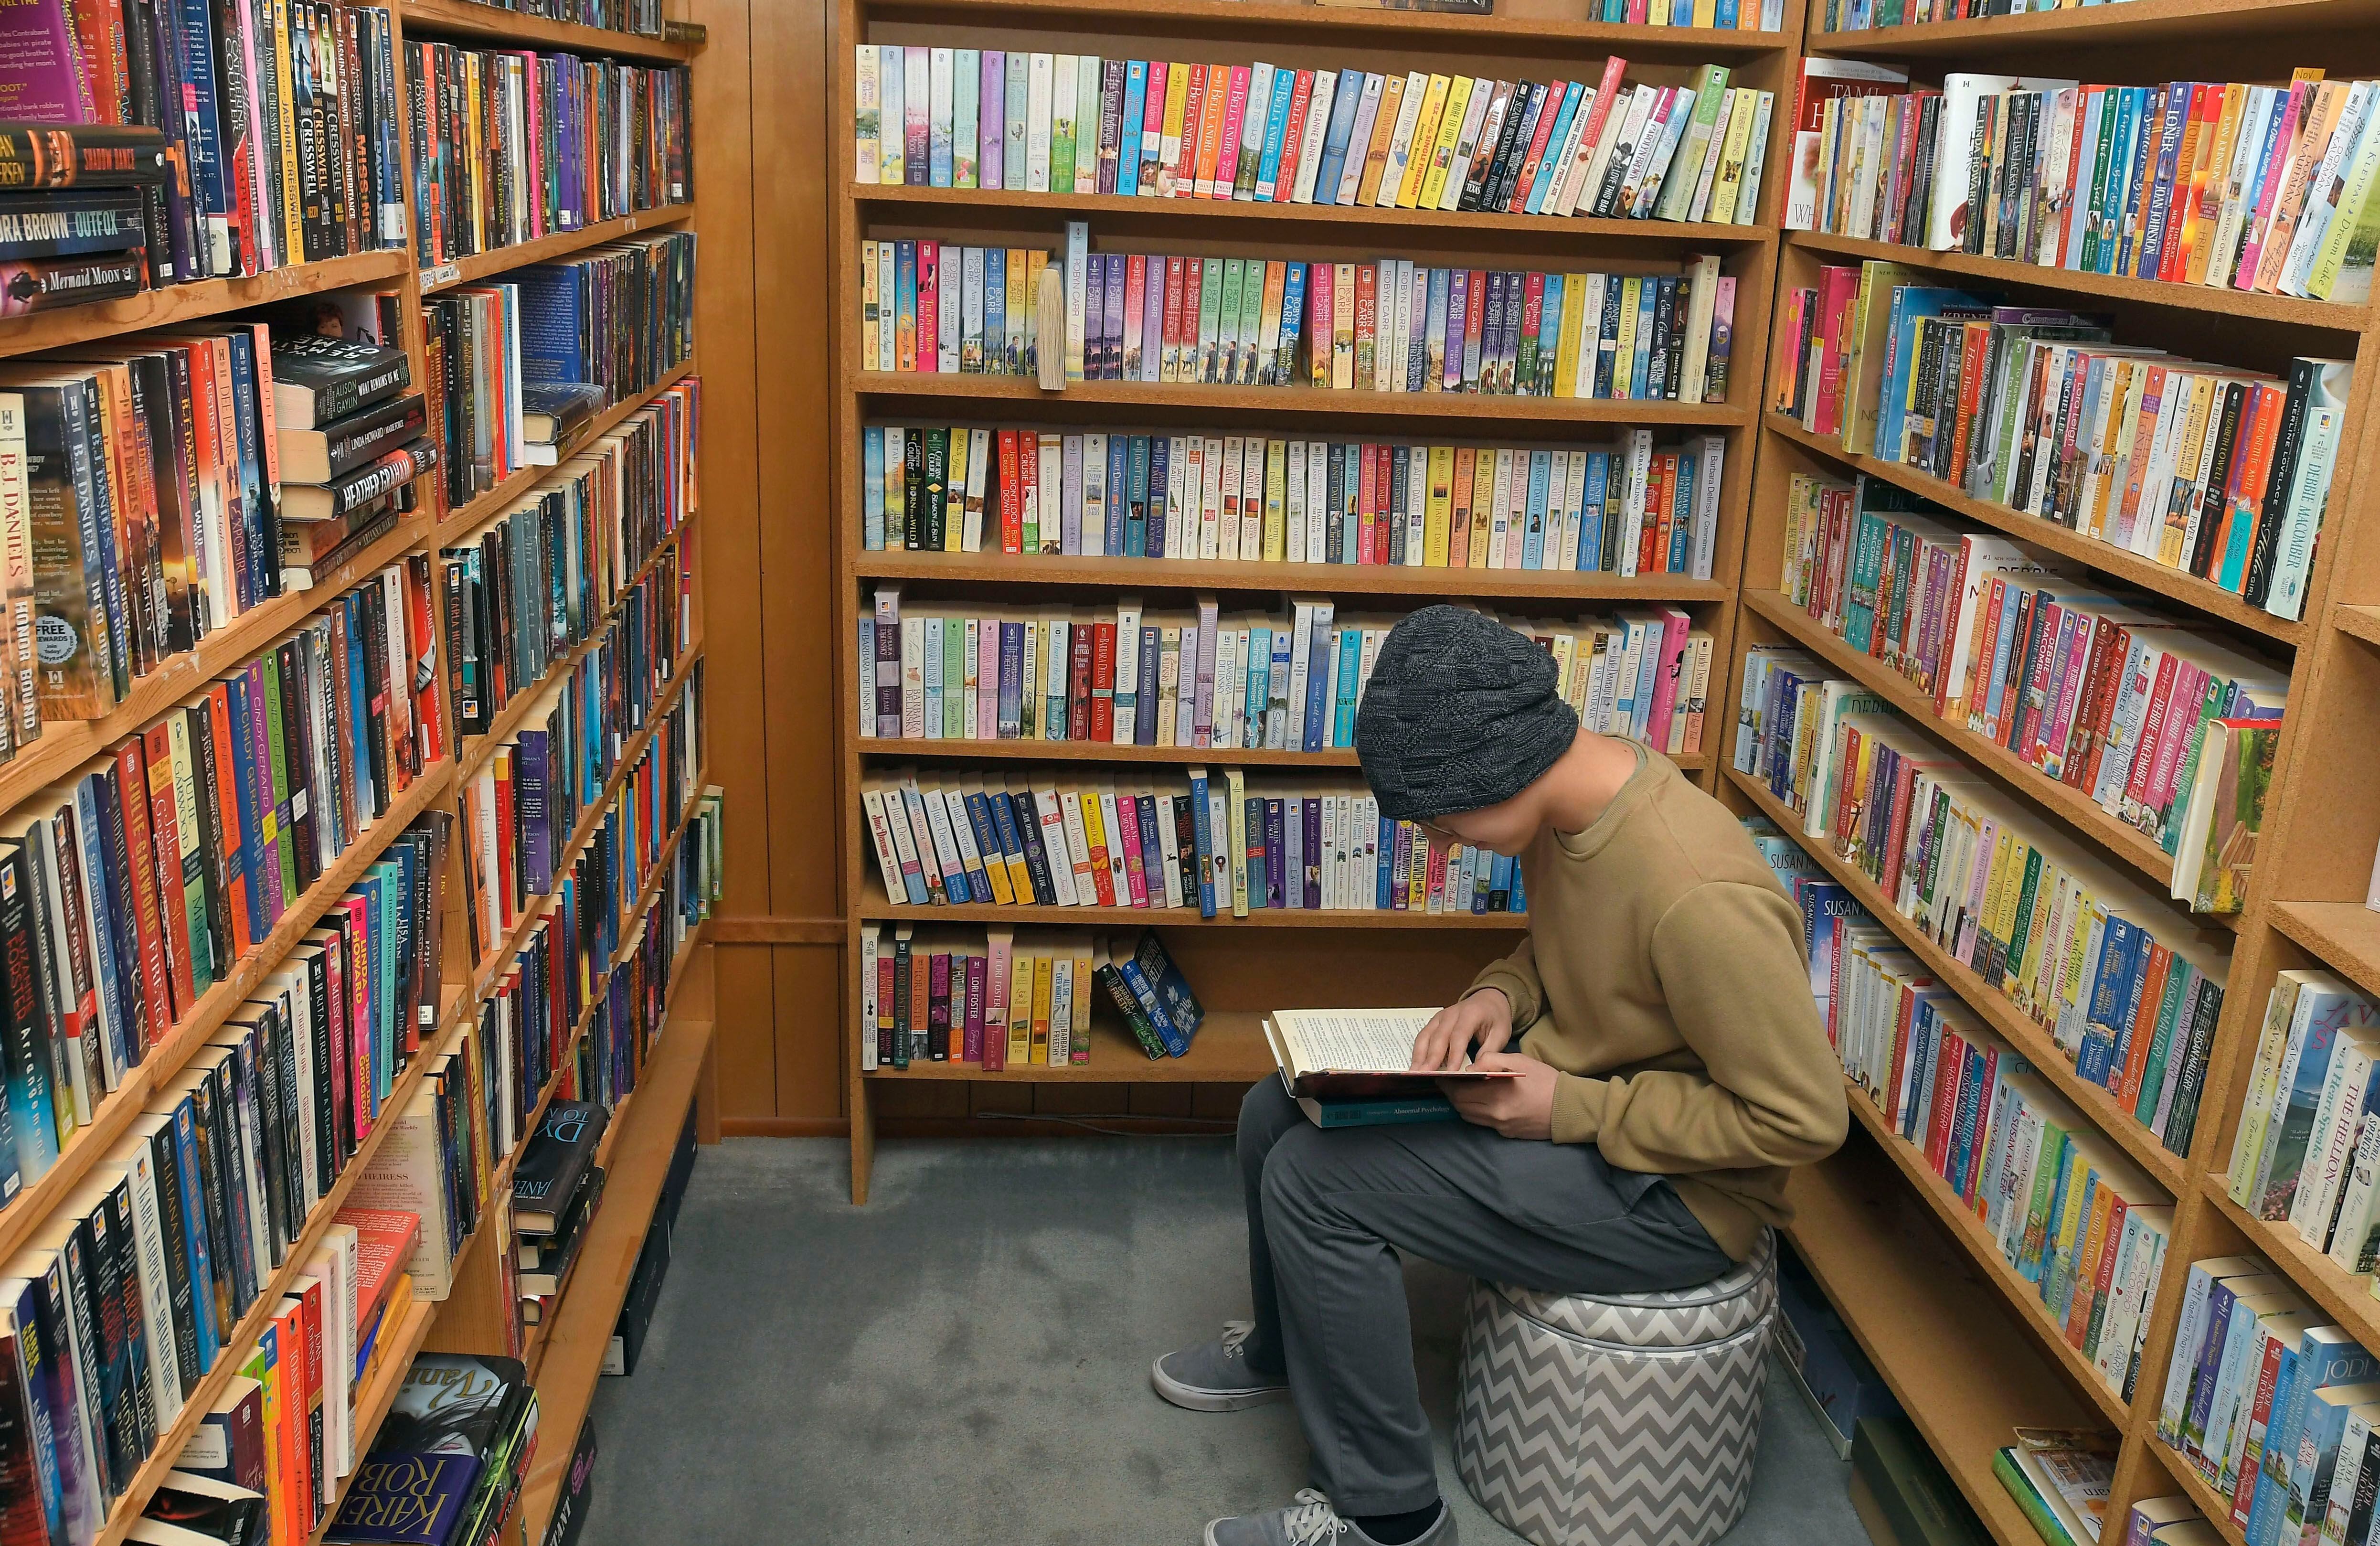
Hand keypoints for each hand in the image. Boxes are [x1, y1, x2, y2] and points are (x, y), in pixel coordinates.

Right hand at [1409, 990, 1512, 1072]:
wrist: (1488, 1000)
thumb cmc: (1495, 1017)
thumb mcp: (1501, 1033)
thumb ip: (1488, 1051)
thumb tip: (1475, 1070)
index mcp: (1470, 1014)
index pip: (1459, 1036)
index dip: (1454, 1055)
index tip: (1451, 1072)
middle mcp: (1451, 1013)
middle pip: (1438, 1037)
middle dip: (1431, 1058)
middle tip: (1424, 1074)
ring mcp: (1440, 1017)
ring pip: (1425, 1036)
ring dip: (1419, 1055)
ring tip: (1414, 1072)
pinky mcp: (1434, 1022)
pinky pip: (1423, 1036)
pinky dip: (1418, 1051)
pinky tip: (1416, 1065)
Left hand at [1444, 1053, 1558, 1140]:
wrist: (1568, 1107)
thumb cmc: (1545, 1080)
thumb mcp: (1519, 1060)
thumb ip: (1491, 1060)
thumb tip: (1470, 1067)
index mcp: (1497, 1093)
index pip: (1460, 1091)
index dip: (1447, 1084)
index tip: (1441, 1076)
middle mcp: (1495, 1113)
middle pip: (1461, 1106)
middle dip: (1451, 1094)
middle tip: (1448, 1083)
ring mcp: (1501, 1126)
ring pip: (1469, 1116)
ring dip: (1461, 1104)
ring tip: (1460, 1091)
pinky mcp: (1506, 1133)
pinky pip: (1483, 1123)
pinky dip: (1475, 1112)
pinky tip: (1478, 1101)